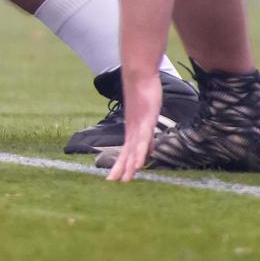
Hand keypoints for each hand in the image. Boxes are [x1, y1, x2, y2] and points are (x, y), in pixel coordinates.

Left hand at [105, 67, 161, 181]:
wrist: (139, 75)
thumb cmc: (143, 94)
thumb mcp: (146, 117)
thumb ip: (146, 133)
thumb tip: (147, 148)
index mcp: (132, 131)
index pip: (125, 152)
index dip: (121, 165)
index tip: (116, 179)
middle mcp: (132, 130)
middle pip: (125, 154)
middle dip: (120, 170)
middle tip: (111, 184)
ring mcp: (138, 126)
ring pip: (132, 150)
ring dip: (128, 166)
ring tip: (123, 180)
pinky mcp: (146, 121)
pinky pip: (143, 141)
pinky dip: (139, 154)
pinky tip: (136, 165)